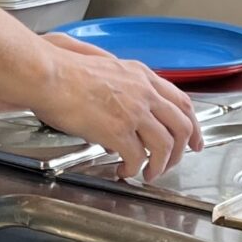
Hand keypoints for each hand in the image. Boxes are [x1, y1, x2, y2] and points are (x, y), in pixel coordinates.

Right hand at [31, 33, 203, 180]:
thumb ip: (122, 86)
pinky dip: (134, 170)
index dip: (192, 124)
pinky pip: (138, 158)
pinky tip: (125, 172)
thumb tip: (123, 108)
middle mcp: (144, 92)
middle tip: (174, 163)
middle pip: (182, 126)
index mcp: (142, 75)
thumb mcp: (104, 67)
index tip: (194, 139)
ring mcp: (133, 112)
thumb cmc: (63, 70)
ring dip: (161, 165)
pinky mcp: (118, 131)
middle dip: (182, 150)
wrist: (48, 75)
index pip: (181, 101)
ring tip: (149, 174)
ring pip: (166, 145)